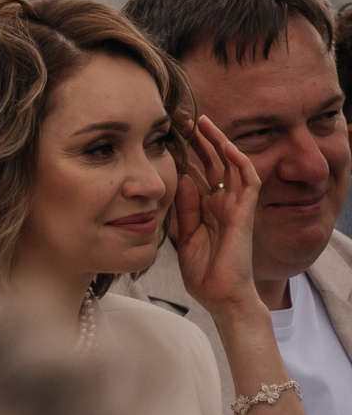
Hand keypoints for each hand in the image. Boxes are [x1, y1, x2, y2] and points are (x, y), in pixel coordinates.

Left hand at [171, 114, 264, 321]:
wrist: (220, 297)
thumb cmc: (203, 271)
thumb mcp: (183, 234)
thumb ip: (183, 207)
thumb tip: (181, 178)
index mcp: (206, 207)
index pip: (197, 171)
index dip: (185, 151)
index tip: (167, 132)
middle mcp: (221, 203)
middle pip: (213, 163)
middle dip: (200, 140)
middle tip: (183, 117)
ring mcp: (235, 207)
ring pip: (231, 166)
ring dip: (220, 142)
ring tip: (204, 121)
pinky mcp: (244, 214)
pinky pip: (247, 183)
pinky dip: (240, 163)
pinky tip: (227, 147)